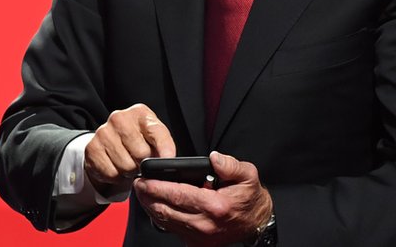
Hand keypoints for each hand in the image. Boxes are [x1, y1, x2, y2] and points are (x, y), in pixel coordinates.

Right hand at [85, 103, 175, 196]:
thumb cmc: (138, 139)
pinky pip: (111, 173)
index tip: (167, 160)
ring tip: (129, 163)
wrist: (111, 141)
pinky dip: (116, 176)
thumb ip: (163, 145)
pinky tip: (117, 166)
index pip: (157, 132)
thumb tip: (167, 160)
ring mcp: (103, 132)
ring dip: (130, 171)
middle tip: (141, 161)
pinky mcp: (91, 148)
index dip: (165, 150)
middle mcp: (120, 118)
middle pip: (141, 153)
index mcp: (140, 113)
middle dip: (144, 163)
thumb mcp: (154, 136)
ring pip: (126, 166)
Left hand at [134, 151, 273, 245]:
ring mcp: (199, 236)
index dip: (156, 187)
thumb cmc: (250, 198)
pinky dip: (162, 218)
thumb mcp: (248, 174)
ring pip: (165, 222)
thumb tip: (213, 158)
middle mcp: (204, 223)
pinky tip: (158, 207)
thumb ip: (229, 165)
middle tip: (139, 185)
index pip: (177, 194)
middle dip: (147, 197)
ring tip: (145, 194)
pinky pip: (172, 230)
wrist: (256, 223)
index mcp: (215, 205)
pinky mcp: (196, 243)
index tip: (144, 180)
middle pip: (164, 210)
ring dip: (152, 208)